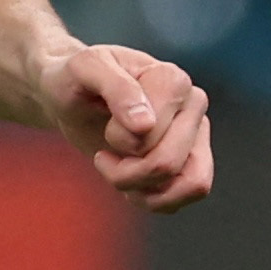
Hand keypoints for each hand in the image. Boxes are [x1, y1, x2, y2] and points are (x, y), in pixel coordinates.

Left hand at [39, 41, 213, 211]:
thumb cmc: (77, 79)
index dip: (119, 138)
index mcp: (173, 79)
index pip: (152, 134)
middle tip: (103, 155)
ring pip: (191, 184)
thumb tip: (146, 125)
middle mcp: (193, 104)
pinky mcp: (193, 159)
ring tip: (119, 172)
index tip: (105, 122)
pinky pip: (186, 196)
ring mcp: (196, 133)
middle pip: (168, 163)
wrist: (74, 96)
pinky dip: (154, 200)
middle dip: (124, 171)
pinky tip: (130, 183)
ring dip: (143, 190)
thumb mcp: (85, 69)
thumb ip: (116, 88)